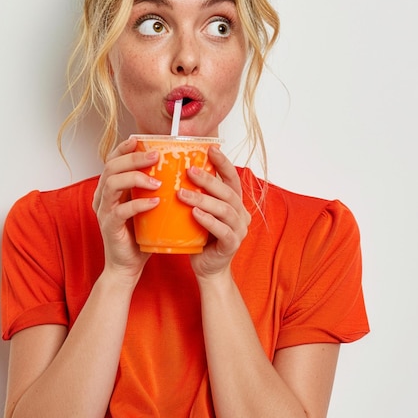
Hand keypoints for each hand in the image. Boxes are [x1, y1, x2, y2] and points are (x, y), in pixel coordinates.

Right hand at [92, 137, 160, 280]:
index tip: (140, 139)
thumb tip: (176, 167)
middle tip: (156, 157)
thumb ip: (152, 187)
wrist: (128, 265)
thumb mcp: (146, 205)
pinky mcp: (109, 226)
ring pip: (112, 184)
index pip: (112, 159)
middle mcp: (103, 196)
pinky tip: (155, 203)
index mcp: (110, 188)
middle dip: (134, 158)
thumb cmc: (139, 235)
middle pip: (112, 167)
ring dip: (136, 177)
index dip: (124, 147)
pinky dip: (139, 204)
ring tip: (158, 181)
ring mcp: (104, 211)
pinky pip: (121, 210)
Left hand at [178, 147, 250, 278]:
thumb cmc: (202, 238)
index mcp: (235, 203)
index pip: (232, 178)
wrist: (208, 269)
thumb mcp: (200, 211)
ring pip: (224, 209)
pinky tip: (194, 214)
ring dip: (203, 199)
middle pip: (227, 191)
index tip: (211, 148)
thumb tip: (176, 169)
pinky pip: (222, 230)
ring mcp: (239, 230)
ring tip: (182, 193)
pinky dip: (208, 221)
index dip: (223, 162)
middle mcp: (241, 214)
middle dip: (208, 179)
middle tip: (188, 170)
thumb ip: (197, 194)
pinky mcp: (232, 245)